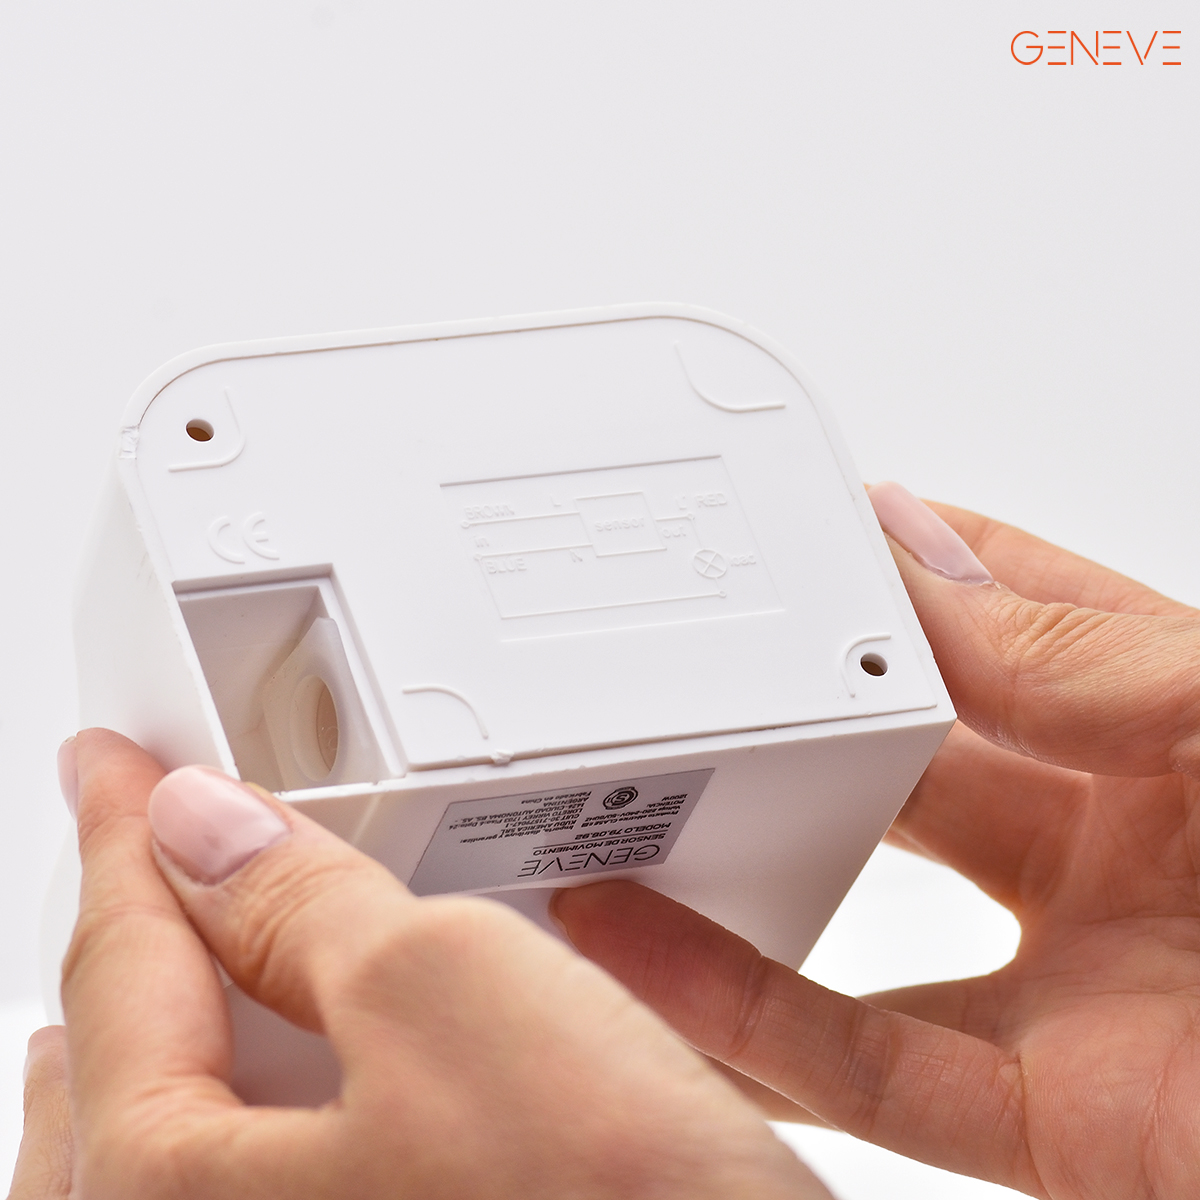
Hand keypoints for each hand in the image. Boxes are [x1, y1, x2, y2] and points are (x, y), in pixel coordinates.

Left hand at [9, 730, 828, 1199]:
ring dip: (174, 1031)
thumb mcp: (440, 988)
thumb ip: (296, 902)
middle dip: (123, 943)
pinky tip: (285, 1082)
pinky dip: (241, 1106)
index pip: (119, 963)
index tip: (112, 766)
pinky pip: (247, 1191)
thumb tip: (205, 834)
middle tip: (130, 854)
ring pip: (163, 1153)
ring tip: (181, 960)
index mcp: (172, 1196)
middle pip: (106, 1077)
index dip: (120, 835)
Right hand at [555, 483, 1199, 1198]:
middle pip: (909, 764)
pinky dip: (741, 1011)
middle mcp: (1126, 852)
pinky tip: (640, 948)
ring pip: (860, 925)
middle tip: (672, 662)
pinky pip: (864, 1065)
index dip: (895, 560)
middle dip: (790, 710)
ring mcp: (1084, 995)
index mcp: (1189, 732)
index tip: (773, 525)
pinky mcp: (1055, 1131)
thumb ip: (1091, 649)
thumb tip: (912, 548)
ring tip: (619, 804)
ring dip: (733, 870)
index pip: (1008, 613)